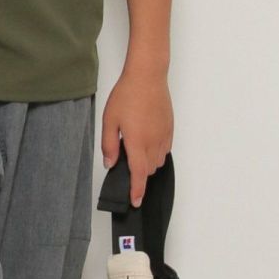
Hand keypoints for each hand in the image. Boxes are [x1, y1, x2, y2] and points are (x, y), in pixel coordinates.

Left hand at [100, 68, 172, 206]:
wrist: (147, 76)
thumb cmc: (127, 95)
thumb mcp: (109, 120)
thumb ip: (109, 145)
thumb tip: (111, 163)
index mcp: (137, 143)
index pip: (138, 175)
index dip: (137, 191)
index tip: (135, 201)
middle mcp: (153, 142)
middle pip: (149, 170)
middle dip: (138, 173)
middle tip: (125, 160)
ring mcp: (163, 136)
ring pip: (158, 161)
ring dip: (147, 163)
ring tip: (135, 148)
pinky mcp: (169, 129)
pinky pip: (165, 149)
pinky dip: (156, 152)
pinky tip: (146, 141)